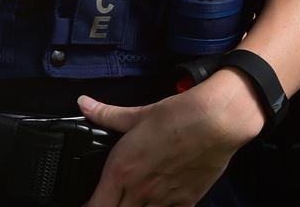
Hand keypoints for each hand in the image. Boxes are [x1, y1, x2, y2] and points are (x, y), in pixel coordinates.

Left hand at [77, 71, 264, 206]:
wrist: (215, 123)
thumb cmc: (176, 117)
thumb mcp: (137, 114)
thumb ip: (106, 114)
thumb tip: (84, 104)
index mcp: (122, 170)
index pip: (96, 206)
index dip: (88, 206)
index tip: (87, 201)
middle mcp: (140, 191)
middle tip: (109, 199)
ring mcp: (164, 201)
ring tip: (133, 198)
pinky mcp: (186, 203)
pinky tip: (157, 201)